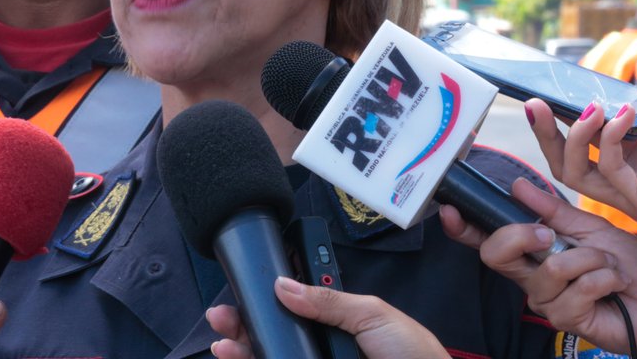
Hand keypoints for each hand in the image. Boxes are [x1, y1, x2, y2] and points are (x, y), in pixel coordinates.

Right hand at [206, 278, 448, 358]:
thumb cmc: (413, 354)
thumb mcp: (372, 314)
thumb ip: (327, 299)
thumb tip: (285, 284)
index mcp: (337, 321)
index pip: (294, 307)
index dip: (268, 297)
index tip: (246, 289)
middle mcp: (323, 346)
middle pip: (276, 333)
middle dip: (246, 324)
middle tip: (223, 318)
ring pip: (274, 355)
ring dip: (245, 349)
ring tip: (224, 345)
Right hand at [441, 178, 636, 356]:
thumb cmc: (628, 265)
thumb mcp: (592, 227)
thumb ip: (554, 211)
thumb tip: (517, 185)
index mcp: (532, 251)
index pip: (488, 240)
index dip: (463, 228)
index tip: (449, 210)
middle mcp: (531, 275)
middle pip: (496, 254)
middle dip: (520, 236)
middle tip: (551, 235)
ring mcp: (545, 300)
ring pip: (548, 269)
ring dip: (589, 260)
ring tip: (607, 266)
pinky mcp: (565, 320)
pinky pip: (575, 289)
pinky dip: (603, 279)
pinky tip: (614, 285)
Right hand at [526, 75, 636, 264]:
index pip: (589, 146)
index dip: (568, 121)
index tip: (556, 95)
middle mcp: (633, 182)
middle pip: (568, 163)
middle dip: (546, 134)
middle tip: (534, 102)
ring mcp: (636, 195)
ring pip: (575, 173)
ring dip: (569, 137)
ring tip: (584, 107)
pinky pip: (611, 169)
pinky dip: (609, 138)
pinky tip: (622, 115)